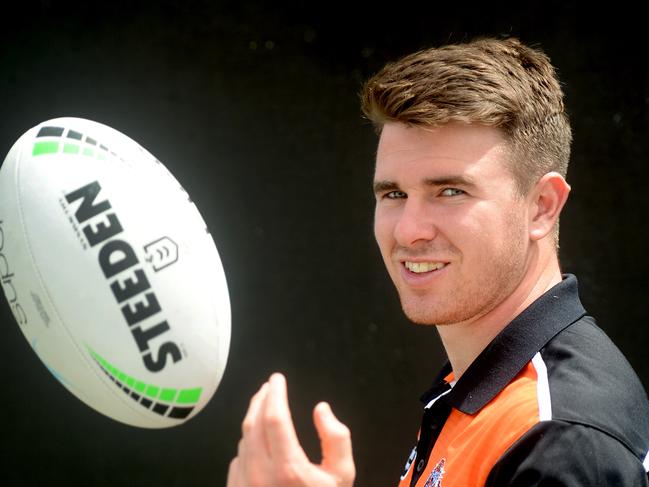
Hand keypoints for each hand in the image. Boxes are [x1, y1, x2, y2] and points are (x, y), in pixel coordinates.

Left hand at [227, 373, 355, 486]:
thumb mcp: (342, 476)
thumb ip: (337, 438)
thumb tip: (321, 409)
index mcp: (289, 468)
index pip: (275, 418)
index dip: (275, 393)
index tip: (278, 379)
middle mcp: (261, 475)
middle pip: (254, 423)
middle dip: (262, 399)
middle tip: (270, 386)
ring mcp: (244, 485)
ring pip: (244, 440)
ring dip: (253, 418)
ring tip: (264, 406)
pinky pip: (238, 459)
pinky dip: (247, 442)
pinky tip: (257, 439)